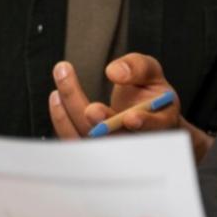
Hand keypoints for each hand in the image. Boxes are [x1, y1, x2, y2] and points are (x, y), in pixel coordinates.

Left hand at [48, 54, 212, 160]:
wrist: (143, 116)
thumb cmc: (150, 93)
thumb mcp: (152, 73)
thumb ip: (138, 67)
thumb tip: (114, 72)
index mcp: (159, 123)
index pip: (155, 128)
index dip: (144, 125)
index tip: (131, 117)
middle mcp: (134, 140)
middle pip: (117, 137)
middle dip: (102, 123)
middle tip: (91, 108)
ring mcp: (109, 148)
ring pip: (89, 139)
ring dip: (73, 113)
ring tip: (63, 76)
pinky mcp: (90, 148)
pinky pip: (72, 139)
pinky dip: (62, 119)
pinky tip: (56, 96)